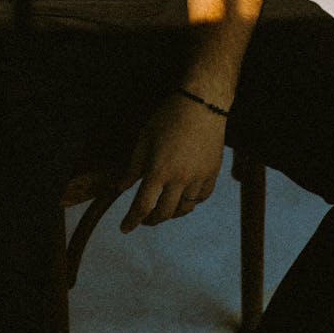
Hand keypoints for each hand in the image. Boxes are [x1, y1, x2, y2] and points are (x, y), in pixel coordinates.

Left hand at [118, 94, 225, 232]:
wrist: (201, 104)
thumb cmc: (168, 117)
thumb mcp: (144, 138)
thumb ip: (133, 166)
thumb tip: (121, 187)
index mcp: (159, 170)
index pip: (142, 205)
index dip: (132, 220)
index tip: (124, 228)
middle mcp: (180, 179)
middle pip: (164, 213)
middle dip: (151, 220)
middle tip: (143, 220)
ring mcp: (198, 178)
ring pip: (185, 209)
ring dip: (171, 214)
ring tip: (162, 210)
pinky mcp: (212, 174)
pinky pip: (201, 198)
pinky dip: (191, 202)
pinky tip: (183, 198)